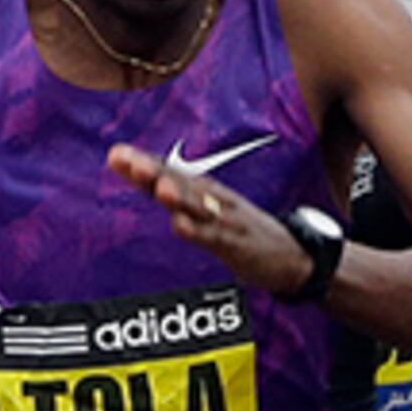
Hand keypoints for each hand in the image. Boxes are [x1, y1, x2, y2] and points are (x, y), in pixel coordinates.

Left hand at [106, 143, 318, 297]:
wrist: (295, 257)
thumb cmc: (245, 231)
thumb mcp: (211, 210)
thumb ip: (180, 199)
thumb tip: (147, 181)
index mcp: (204, 191)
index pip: (169, 173)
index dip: (143, 164)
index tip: (116, 153)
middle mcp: (213, 200)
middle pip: (178, 181)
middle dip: (152, 171)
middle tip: (126, 159)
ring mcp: (226, 220)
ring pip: (197, 205)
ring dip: (177, 195)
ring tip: (158, 187)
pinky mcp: (238, 243)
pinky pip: (214, 236)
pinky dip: (197, 230)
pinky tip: (180, 224)